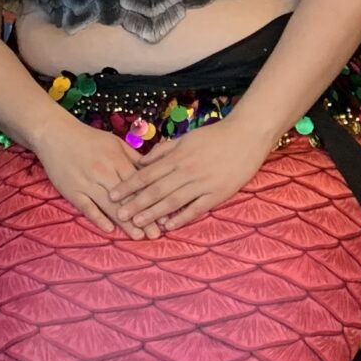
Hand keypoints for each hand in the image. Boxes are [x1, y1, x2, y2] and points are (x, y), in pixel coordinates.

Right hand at [34, 111, 152, 235]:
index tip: (164, 215)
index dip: (152, 200)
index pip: (139, 184)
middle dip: (143, 217)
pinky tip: (109, 229)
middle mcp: (103, 172)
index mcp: (116, 160)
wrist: (55, 134)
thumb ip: (134, 158)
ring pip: (109, 206)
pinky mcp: (72, 190)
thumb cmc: (89, 139)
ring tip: (138, 236)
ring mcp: (87, 183)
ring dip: (125, 223)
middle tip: (156, 234)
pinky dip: (97, 218)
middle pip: (127, 198)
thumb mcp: (115, 142)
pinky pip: (86, 207)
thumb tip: (154, 172)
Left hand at [109, 116, 271, 235]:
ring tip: (138, 223)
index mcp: (178, 157)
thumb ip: (163, 151)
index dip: (129, 186)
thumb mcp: (185, 138)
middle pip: (156, 190)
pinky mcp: (218, 192)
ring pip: (173, 200)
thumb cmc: (214, 135)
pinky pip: (197, 208)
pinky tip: (169, 226)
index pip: (147, 174)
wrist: (247, 134)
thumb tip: (141, 162)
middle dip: (136, 203)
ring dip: (154, 213)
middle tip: (119, 215)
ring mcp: (203, 182)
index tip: (113, 195)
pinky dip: (182, 217)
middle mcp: (187, 170)